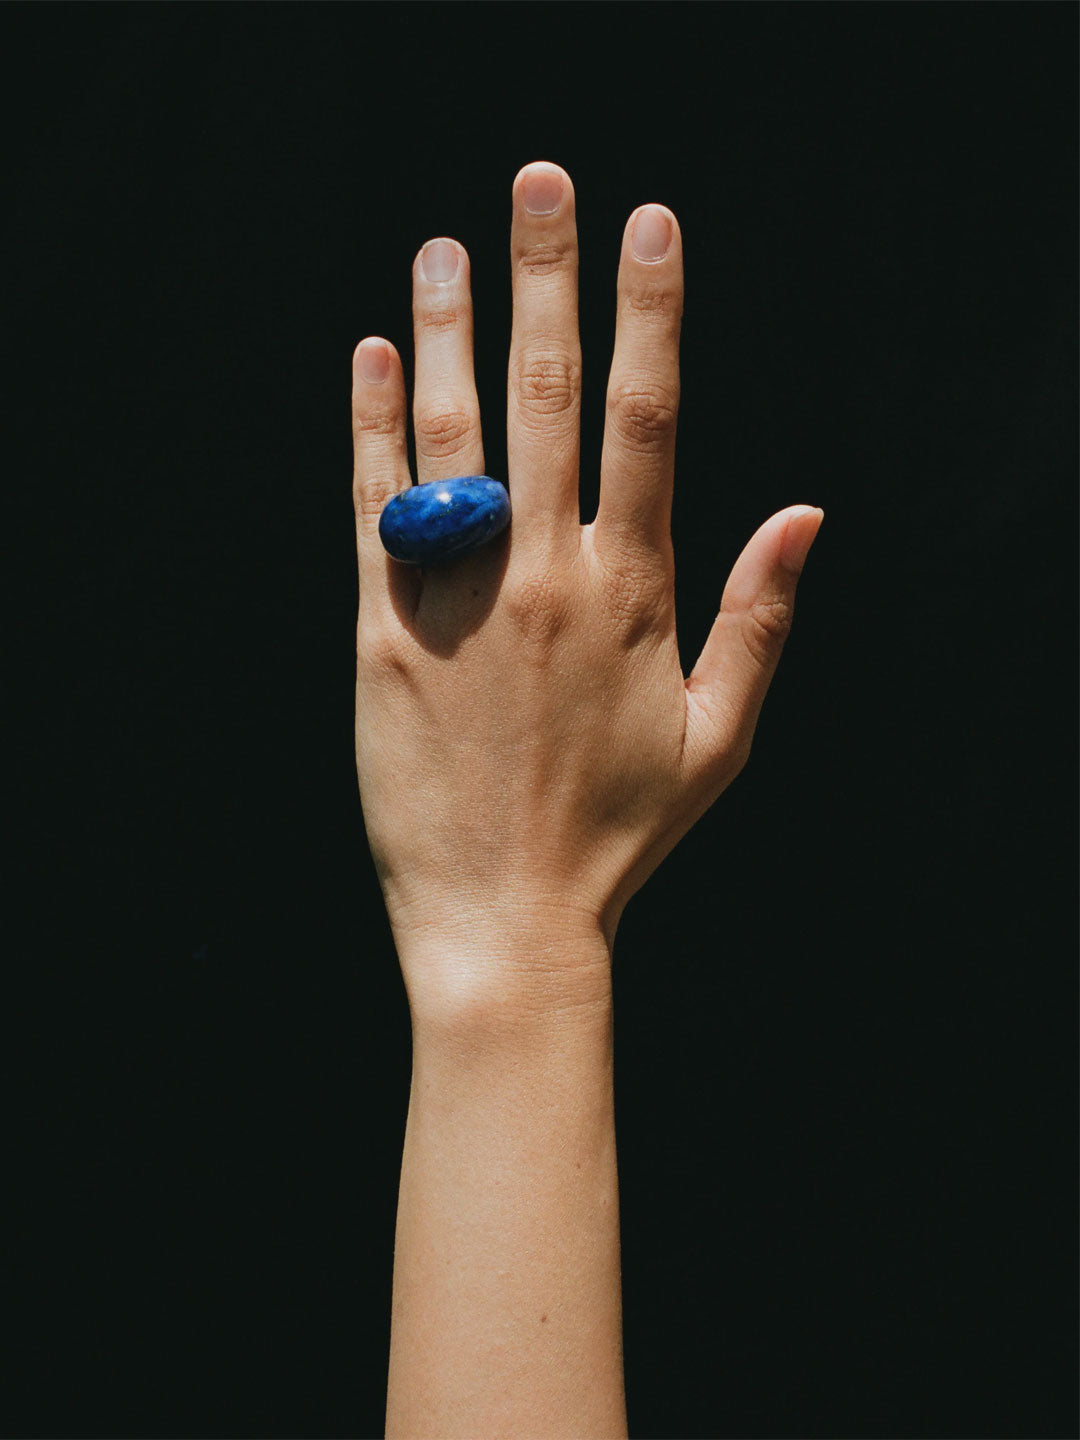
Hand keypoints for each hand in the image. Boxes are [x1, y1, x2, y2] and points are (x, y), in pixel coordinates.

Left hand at [351, 161, 821, 1015]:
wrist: (505, 917)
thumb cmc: (621, 833)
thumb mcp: (721, 737)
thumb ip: (761, 617)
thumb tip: (806, 511)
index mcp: (632, 592)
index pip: (647, 420)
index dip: (650, 314)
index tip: (649, 228)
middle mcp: (545, 576)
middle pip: (547, 398)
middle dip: (546, 280)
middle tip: (538, 185)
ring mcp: (458, 600)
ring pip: (451, 436)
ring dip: (448, 329)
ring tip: (442, 248)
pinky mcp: (381, 634)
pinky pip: (374, 512)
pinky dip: (372, 429)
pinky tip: (371, 359)